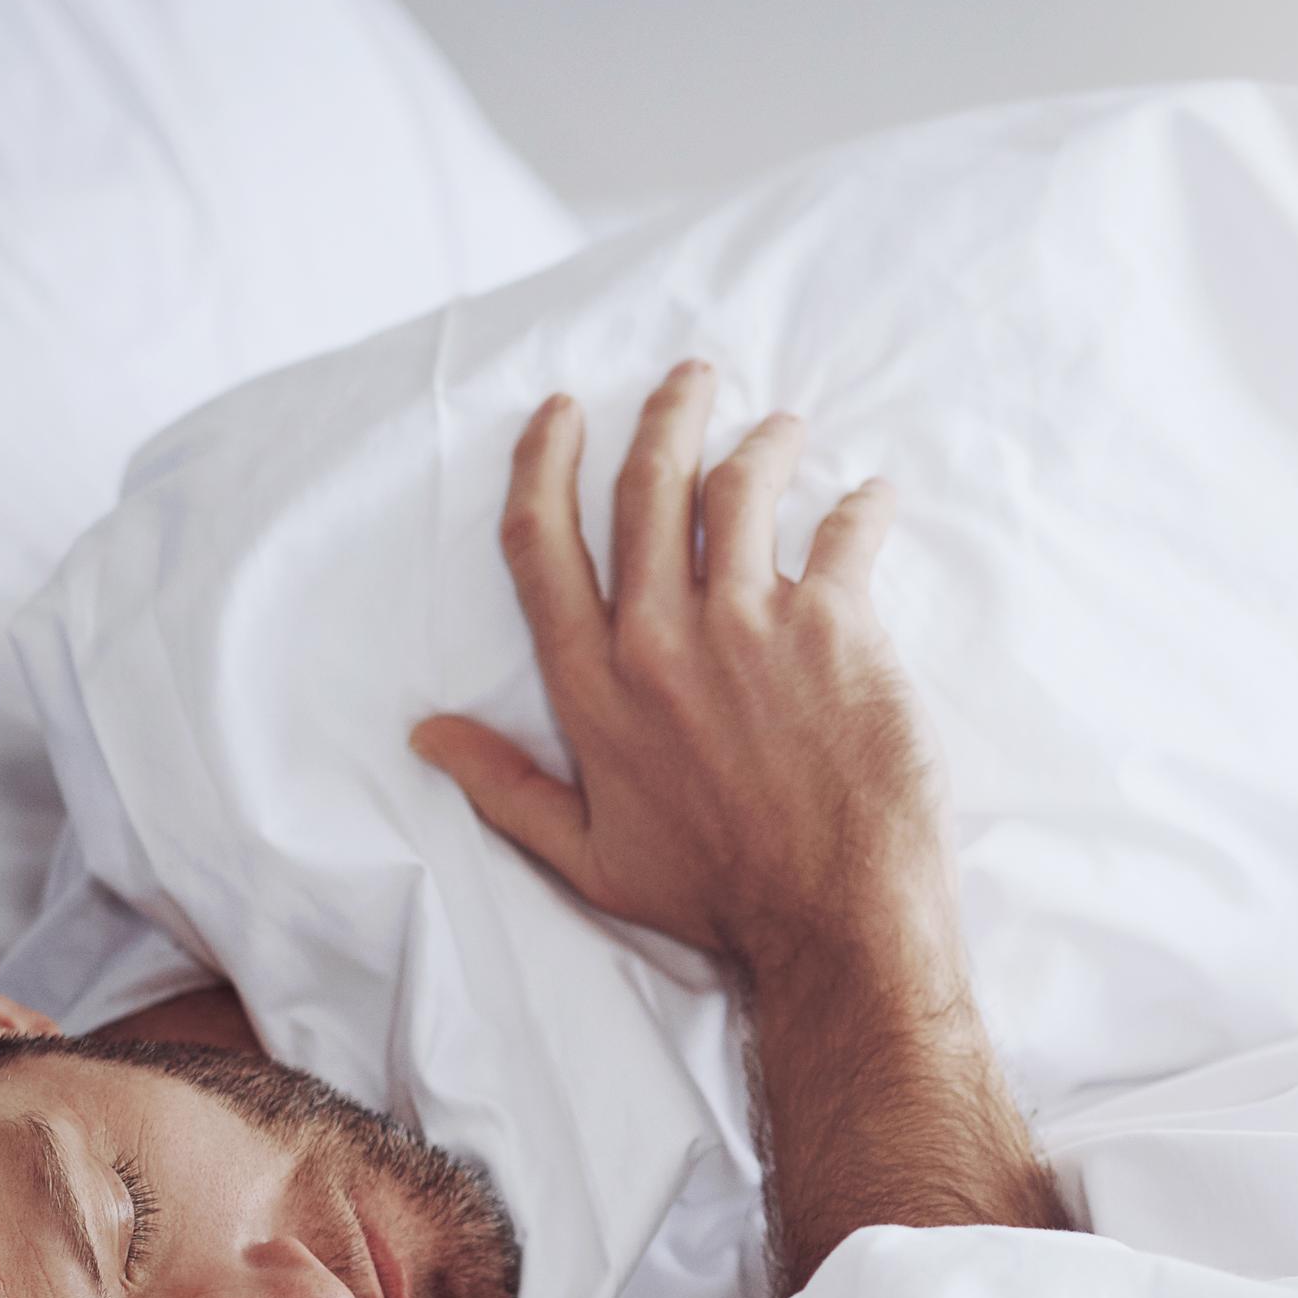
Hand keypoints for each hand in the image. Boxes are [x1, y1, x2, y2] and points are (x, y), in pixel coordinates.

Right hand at [411, 362, 941, 981]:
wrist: (835, 919)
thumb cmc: (716, 896)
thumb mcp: (587, 856)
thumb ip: (504, 786)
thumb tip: (427, 734)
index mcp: (592, 687)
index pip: (542, 542)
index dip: (544, 461)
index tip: (560, 412)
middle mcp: (660, 640)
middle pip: (646, 487)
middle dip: (664, 413)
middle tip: (688, 377)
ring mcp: (750, 625)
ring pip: (741, 490)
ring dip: (761, 443)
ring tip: (779, 428)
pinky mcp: (835, 627)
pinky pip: (843, 532)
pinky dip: (860, 505)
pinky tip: (870, 497)